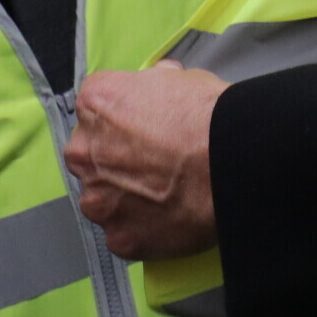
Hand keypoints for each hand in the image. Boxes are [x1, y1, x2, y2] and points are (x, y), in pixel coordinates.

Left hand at [66, 59, 226, 260]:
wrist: (232, 163)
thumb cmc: (208, 115)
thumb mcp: (180, 78)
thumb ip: (153, 85)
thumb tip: (157, 84)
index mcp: (96, 105)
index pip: (94, 107)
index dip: (121, 116)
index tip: (141, 125)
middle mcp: (84, 153)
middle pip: (89, 155)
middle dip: (112, 158)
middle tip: (151, 162)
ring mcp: (99, 201)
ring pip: (102, 198)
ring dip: (123, 197)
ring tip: (163, 195)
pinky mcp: (118, 238)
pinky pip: (124, 231)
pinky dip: (142, 227)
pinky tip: (170, 217)